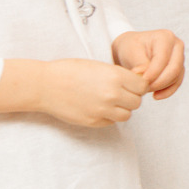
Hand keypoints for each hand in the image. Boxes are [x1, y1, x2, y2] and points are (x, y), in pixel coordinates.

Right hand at [0, 58, 147, 127]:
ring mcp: (102, 110)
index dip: (138, 85)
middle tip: (120, 93)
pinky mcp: (93, 122)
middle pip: (137, 102)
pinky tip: (98, 107)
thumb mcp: (100, 66)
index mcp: (116, 76)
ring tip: (109, 101)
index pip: (143, 86)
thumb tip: (139, 82)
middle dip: (131, 97)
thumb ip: (120, 75)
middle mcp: (112, 94)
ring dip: (122, 109)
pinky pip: (111, 122)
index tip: (131, 84)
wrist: (45, 85)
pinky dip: (109, 117)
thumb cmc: (71, 71)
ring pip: (126, 115)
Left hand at [112, 29, 185, 100]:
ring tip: (145, 89)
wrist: (130, 50)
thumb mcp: (131, 52)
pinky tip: (156, 95)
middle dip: (158, 82)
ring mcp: (179, 57)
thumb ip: (140, 64)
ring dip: (161, 87)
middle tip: (143, 89)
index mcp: (165, 37)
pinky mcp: (178, 69)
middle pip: (174, 69)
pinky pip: (176, 83)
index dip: (152, 74)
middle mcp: (176, 45)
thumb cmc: (130, 47)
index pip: (163, 59)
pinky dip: (167, 91)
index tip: (140, 82)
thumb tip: (145, 78)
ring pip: (176, 77)